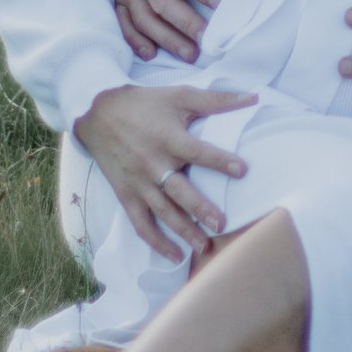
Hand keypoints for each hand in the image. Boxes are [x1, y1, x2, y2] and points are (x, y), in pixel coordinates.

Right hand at [72, 83, 254, 262]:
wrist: (98, 113)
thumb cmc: (144, 103)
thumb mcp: (179, 95)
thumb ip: (216, 99)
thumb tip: (253, 97)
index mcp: (168, 138)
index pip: (197, 152)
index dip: (219, 161)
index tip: (242, 170)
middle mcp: (153, 164)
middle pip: (179, 190)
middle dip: (200, 208)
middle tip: (221, 224)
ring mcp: (138, 182)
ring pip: (162, 211)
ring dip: (183, 230)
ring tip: (204, 246)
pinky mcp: (126, 194)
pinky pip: (140, 223)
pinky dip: (155, 241)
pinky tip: (173, 255)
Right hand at [115, 0, 240, 61]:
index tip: (220, 3)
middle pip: (163, 2)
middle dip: (186, 22)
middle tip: (207, 38)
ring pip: (145, 19)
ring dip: (167, 39)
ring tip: (191, 54)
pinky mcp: (119, 1)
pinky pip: (125, 25)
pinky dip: (136, 41)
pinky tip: (151, 54)